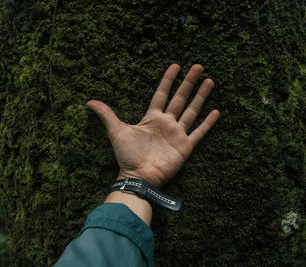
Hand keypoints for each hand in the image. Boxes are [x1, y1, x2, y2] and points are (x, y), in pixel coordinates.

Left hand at [87, 64, 219, 187]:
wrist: (138, 176)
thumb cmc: (127, 155)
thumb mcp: (116, 131)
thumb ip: (107, 115)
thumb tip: (89, 102)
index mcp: (152, 117)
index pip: (162, 93)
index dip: (168, 79)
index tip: (175, 65)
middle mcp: (166, 123)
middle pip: (180, 98)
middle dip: (189, 82)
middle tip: (198, 66)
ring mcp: (177, 134)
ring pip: (192, 110)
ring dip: (201, 97)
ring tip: (209, 81)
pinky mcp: (185, 146)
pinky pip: (199, 132)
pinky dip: (208, 122)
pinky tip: (216, 111)